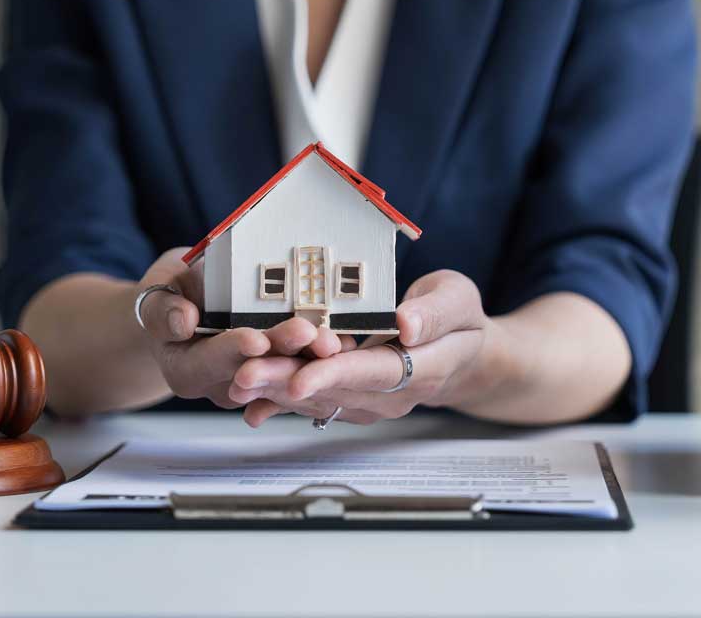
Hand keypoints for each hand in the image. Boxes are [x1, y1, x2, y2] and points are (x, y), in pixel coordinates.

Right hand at [134, 249, 342, 407]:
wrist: (187, 307)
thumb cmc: (171, 298)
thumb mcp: (156, 296)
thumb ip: (163, 309)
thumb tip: (182, 321)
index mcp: (187, 370)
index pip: (211, 361)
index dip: (233, 350)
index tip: (255, 339)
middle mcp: (223, 384)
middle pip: (255, 370)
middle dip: (283, 352)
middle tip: (307, 333)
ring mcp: (254, 382)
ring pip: (284, 372)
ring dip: (310, 357)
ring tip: (332, 340)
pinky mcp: (278, 372)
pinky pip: (300, 366)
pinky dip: (320, 355)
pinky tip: (344, 341)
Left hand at [228, 270, 497, 426]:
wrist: (463, 354)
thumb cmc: (461, 320)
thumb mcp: (459, 300)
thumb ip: (435, 312)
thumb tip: (406, 323)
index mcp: (420, 368)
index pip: (372, 373)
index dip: (334, 375)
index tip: (300, 377)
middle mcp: (391, 394)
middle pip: (334, 390)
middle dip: (286, 383)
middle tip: (245, 375)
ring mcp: (369, 400)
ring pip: (317, 398)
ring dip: (275, 391)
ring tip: (237, 380)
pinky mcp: (352, 397)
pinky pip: (313, 399)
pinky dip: (279, 396)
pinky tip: (247, 393)